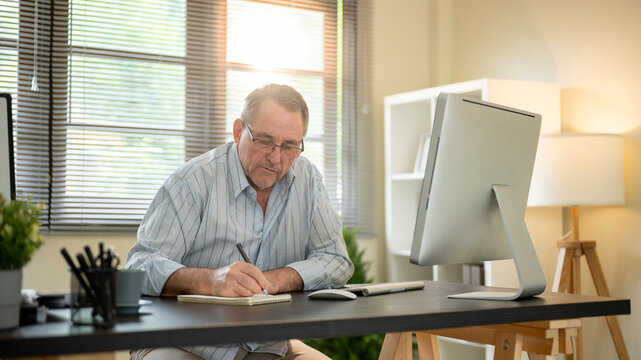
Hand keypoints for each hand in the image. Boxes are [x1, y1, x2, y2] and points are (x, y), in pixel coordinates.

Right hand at [161, 263, 275, 296]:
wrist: (208, 280)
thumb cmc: (226, 276)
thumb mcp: (237, 270)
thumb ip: (249, 275)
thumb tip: (264, 285)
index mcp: (238, 265)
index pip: (254, 271)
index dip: (262, 279)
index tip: (267, 286)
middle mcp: (233, 271)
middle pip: (251, 282)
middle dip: (258, 289)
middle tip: (262, 293)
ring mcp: (228, 280)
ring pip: (246, 290)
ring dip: (251, 294)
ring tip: (253, 295)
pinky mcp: (224, 289)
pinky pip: (238, 295)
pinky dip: (243, 297)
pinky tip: (243, 296)